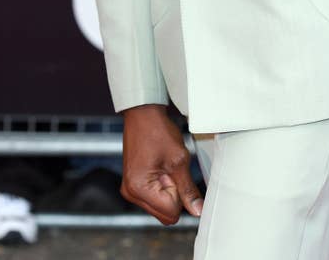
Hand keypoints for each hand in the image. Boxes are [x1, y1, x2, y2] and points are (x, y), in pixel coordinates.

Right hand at [121, 104, 202, 224]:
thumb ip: (188, 189)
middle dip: (174, 195)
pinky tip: (160, 167)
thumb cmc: (158, 132)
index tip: (176, 173)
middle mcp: (131, 194)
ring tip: (164, 166)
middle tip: (171, 170)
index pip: (171, 213)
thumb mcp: (179, 160)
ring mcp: (130, 190)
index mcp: (140, 189)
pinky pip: (153, 197)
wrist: (143, 114)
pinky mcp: (132, 185)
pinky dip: (161, 186)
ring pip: (160, 207)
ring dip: (168, 190)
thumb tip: (198, 211)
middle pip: (164, 214)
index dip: (181, 195)